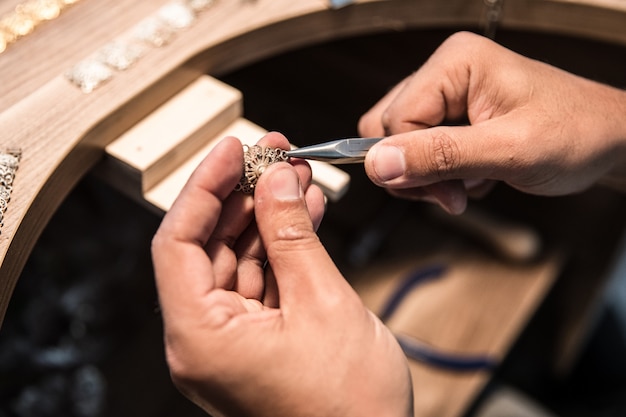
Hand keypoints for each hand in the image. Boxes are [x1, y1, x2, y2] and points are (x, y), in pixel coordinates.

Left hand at [151, 132, 412, 416]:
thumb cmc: (350, 409)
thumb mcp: (322, 303)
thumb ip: (293, 235)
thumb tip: (275, 180)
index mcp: (201, 338)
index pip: (177, 242)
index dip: (203, 188)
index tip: (232, 150)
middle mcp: (206, 341)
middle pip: (208, 247)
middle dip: (242, 196)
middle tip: (273, 156)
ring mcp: (233, 341)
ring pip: (239, 259)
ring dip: (268, 217)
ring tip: (295, 178)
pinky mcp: (260, 340)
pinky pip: (262, 280)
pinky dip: (282, 246)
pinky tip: (303, 214)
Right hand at [359, 31, 625, 213]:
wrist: (609, 139)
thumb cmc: (577, 132)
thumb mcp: (508, 150)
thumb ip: (440, 156)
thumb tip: (379, 164)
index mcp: (455, 63)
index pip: (394, 120)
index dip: (411, 164)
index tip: (446, 192)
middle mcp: (444, 73)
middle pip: (387, 130)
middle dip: (418, 171)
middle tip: (456, 190)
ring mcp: (447, 95)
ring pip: (399, 144)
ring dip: (430, 176)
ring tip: (473, 179)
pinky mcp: (451, 117)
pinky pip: (419, 151)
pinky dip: (441, 175)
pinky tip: (475, 175)